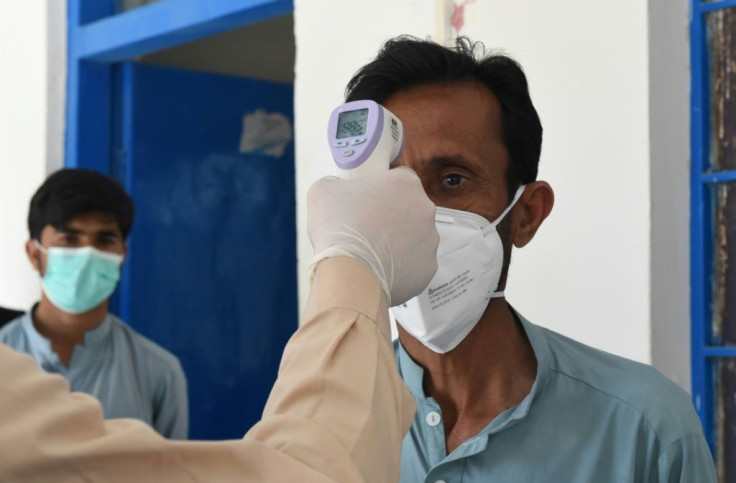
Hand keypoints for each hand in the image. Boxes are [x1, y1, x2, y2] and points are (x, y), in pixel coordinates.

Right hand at [307, 168, 438, 305]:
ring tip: (371, 252)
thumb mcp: (323, 190)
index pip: (399, 177)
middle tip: (367, 227)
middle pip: (409, 208)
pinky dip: (400, 266)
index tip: (368, 199)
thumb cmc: (338, 228)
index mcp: (405, 183)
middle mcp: (425, 209)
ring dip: (397, 241)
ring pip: (414, 237)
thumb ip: (336, 182)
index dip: (381, 188)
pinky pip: (415, 264)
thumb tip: (337, 188)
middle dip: (391, 216)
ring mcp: (430, 240)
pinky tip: (380, 269)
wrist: (349, 275)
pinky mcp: (428, 268)